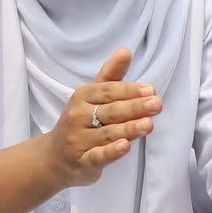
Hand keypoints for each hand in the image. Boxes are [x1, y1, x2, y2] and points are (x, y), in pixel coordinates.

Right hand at [40, 48, 159, 189]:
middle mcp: (78, 116)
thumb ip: (111, 75)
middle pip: (110, 111)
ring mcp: (79, 140)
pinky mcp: (82, 162)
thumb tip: (126, 50)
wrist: (55, 157)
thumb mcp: (92, 96)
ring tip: (149, 124)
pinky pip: (97, 157)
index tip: (151, 90)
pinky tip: (125, 147)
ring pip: (107, 133)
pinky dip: (111, 152)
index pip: (108, 91)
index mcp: (82, 97)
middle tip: (156, 104)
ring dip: (128, 129)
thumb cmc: (81, 122)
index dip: (129, 91)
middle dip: (134, 107)